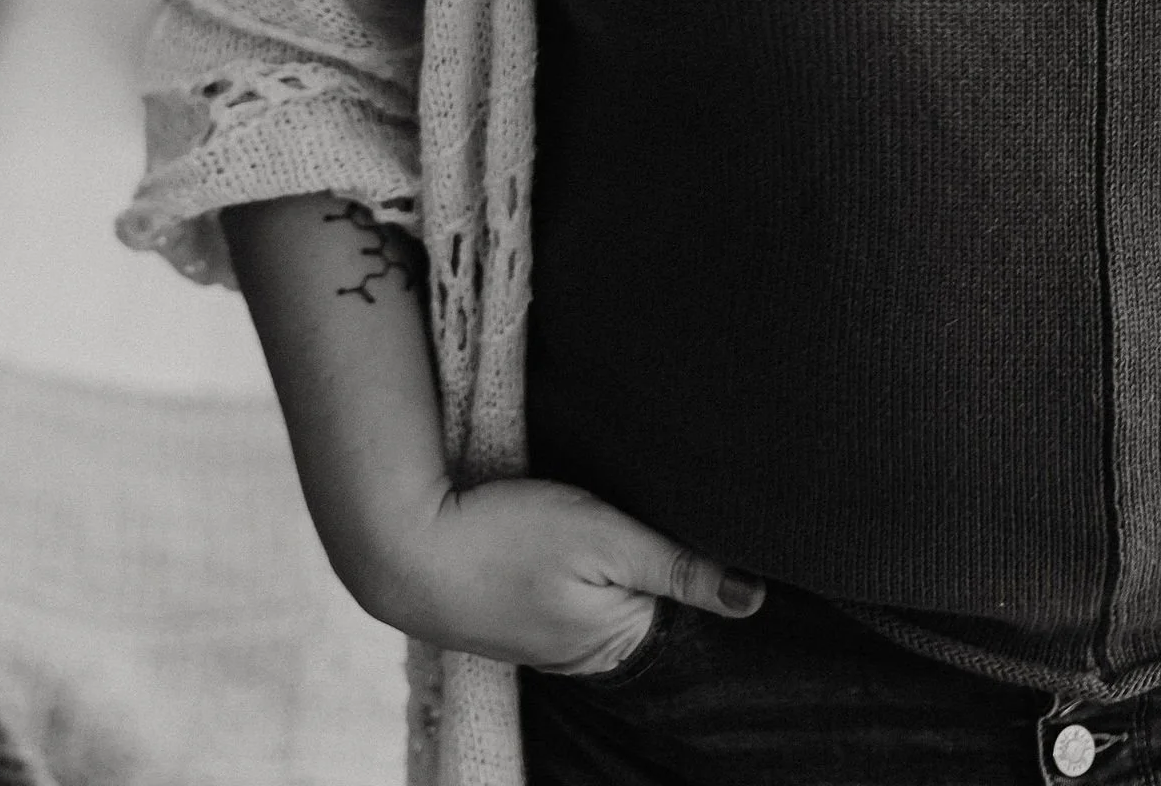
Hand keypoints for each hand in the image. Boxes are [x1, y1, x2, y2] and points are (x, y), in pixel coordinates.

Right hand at [367, 474, 765, 675]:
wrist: (406, 545)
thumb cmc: (506, 538)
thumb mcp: (603, 538)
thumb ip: (677, 567)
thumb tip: (754, 600)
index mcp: (618, 645)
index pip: (695, 616)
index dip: (717, 573)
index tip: (738, 530)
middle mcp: (593, 652)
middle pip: (661, 607)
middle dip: (679, 568)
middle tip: (689, 508)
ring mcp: (560, 635)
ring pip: (624, 595)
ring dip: (637, 560)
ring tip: (636, 517)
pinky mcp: (534, 610)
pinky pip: (588, 591)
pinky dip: (600, 564)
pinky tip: (597, 532)